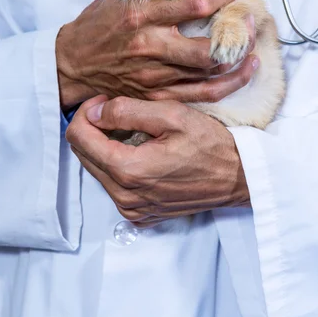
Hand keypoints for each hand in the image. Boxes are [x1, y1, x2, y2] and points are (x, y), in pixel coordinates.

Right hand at [56, 0, 256, 110]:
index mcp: (141, 16)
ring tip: (252, 46)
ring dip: (239, 59)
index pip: (194, 4)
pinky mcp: (157, 95)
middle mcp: (150, 47)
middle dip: (237, 34)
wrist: (72, 65)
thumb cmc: (96, 27)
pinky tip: (242, 72)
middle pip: (209, 48)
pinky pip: (201, 94)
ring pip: (210, 73)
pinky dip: (228, 84)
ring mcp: (155, 75)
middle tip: (249, 21)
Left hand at [66, 95, 249, 225]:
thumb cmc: (211, 145)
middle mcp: (125, 196)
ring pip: (96, 170)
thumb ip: (127, 111)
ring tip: (131, 130)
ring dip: (104, 146)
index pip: (78, 138)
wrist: (238, 178)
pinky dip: (117, 166)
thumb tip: (95, 112)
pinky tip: (139, 152)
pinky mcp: (140, 214)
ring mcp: (132, 209)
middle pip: (83, 155)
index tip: (103, 102)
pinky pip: (113, 186)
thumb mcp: (172, 115)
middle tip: (115, 111)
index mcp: (129, 170)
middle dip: (93, 128)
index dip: (86, 113)